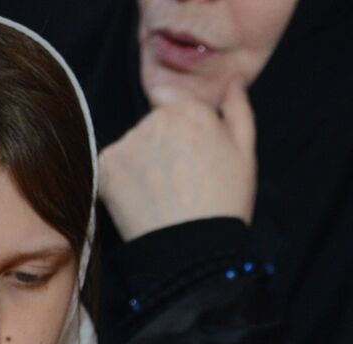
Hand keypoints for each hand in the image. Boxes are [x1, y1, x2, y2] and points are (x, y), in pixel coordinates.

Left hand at [98, 78, 256, 241]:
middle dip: (165, 143)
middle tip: (183, 179)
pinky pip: (115, 165)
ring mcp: (127, 142)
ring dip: (144, 161)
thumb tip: (233, 82)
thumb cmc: (225, 203)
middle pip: (155, 122)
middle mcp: (155, 119)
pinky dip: (126, 180)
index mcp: (191, 111)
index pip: (178, 102)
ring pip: (134, 144)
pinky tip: (145, 200)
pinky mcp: (106, 166)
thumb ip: (238, 110)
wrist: (193, 251)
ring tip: (164, 193)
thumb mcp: (246, 155)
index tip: (194, 154)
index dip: (186, 128)